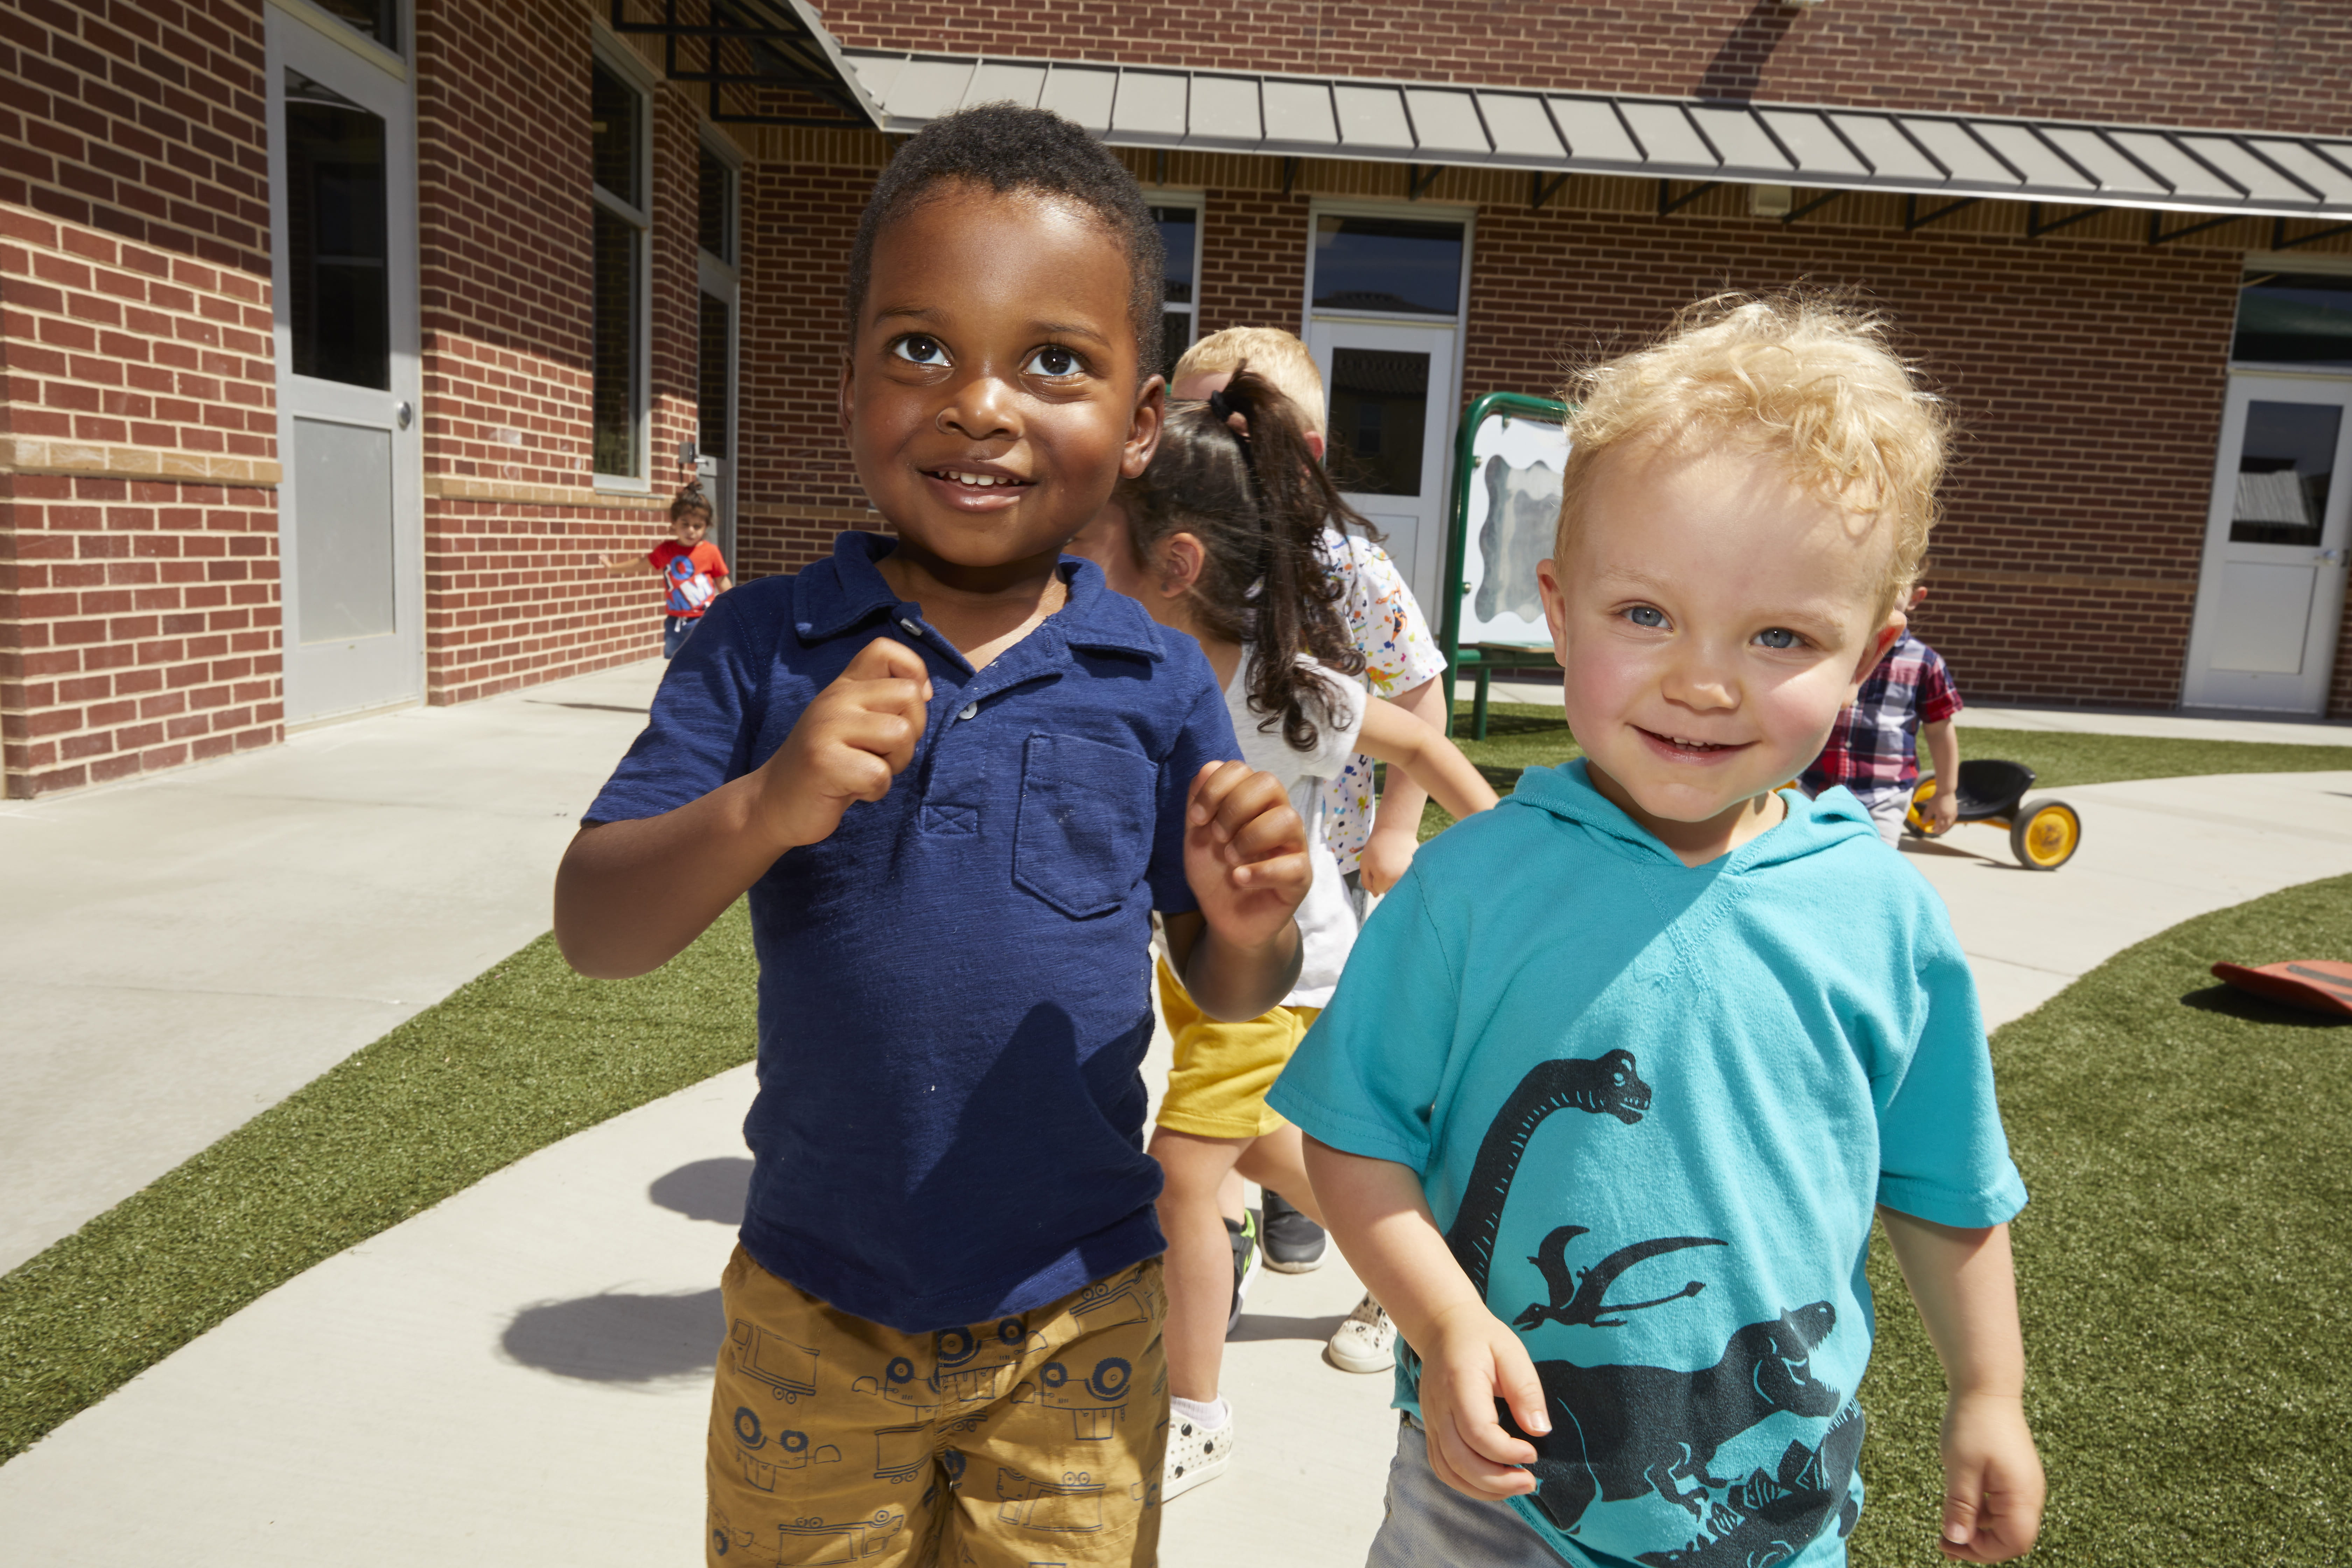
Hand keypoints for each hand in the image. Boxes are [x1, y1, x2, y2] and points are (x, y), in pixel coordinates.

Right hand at [753, 638, 931, 851]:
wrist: (774, 803)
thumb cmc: (829, 766)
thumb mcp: (854, 724)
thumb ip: (884, 702)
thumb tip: (925, 690)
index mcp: (844, 685)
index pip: (884, 649)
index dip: (913, 672)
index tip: (904, 708)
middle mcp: (835, 698)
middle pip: (908, 695)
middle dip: (912, 731)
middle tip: (882, 752)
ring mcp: (827, 727)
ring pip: (900, 734)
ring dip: (894, 763)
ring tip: (865, 770)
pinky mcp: (824, 761)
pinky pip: (880, 774)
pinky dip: (875, 791)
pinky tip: (852, 790)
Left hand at [1183, 761, 1310, 949]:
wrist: (1225, 919)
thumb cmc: (1215, 873)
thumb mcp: (1197, 836)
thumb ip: (1199, 803)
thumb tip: (1207, 769)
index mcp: (1251, 801)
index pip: (1241, 768)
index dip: (1215, 787)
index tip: (1197, 818)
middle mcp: (1276, 815)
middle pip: (1268, 783)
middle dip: (1233, 808)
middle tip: (1217, 837)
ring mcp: (1292, 845)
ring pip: (1287, 818)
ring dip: (1249, 838)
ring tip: (1229, 859)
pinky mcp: (1300, 876)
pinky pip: (1292, 864)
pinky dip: (1260, 871)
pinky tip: (1239, 879)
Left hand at [1357, 826, 1417, 895]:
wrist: (1395, 829)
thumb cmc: (1376, 846)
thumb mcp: (1364, 864)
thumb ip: (1367, 882)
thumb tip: (1375, 895)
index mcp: (1384, 879)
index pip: (1378, 890)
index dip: (1375, 879)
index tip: (1376, 867)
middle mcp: (1399, 880)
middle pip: (1390, 890)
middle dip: (1385, 881)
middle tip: (1385, 864)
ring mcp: (1409, 875)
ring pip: (1399, 885)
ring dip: (1395, 878)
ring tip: (1393, 863)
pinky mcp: (1416, 869)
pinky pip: (1407, 878)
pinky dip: (1403, 872)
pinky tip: (1401, 861)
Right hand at [1416, 1300, 1548, 1502]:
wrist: (1444, 1330)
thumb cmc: (1481, 1339)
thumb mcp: (1511, 1353)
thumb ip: (1525, 1390)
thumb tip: (1540, 1430)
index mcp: (1459, 1384)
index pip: (1476, 1431)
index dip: (1506, 1451)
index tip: (1533, 1453)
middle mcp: (1439, 1407)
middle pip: (1459, 1459)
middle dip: (1497, 1480)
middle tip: (1529, 1481)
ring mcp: (1431, 1421)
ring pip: (1448, 1470)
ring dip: (1482, 1488)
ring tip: (1514, 1486)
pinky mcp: (1432, 1430)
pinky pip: (1442, 1467)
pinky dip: (1466, 1483)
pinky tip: (1492, 1482)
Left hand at [1927, 789, 1959, 835]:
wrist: (1946, 791)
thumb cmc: (1937, 799)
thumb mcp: (1930, 807)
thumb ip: (1927, 815)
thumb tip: (1923, 822)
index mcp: (1942, 816)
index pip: (1939, 826)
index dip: (1936, 829)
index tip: (1932, 830)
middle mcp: (1948, 816)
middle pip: (1945, 826)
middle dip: (1941, 830)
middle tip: (1937, 831)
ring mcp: (1953, 813)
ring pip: (1950, 823)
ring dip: (1946, 827)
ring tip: (1943, 828)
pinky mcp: (1955, 810)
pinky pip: (1953, 819)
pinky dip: (1950, 822)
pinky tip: (1949, 821)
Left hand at [1937, 1392, 2043, 1560]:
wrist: (1985, 1387)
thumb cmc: (1972, 1423)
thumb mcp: (1960, 1468)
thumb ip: (1960, 1507)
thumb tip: (1955, 1541)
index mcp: (2022, 1495)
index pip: (2014, 1543)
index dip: (1983, 1552)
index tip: (1950, 1546)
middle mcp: (2030, 1494)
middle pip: (2012, 1537)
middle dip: (1979, 1545)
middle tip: (1944, 1543)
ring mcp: (2023, 1484)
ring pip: (2004, 1522)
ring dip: (1978, 1529)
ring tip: (1947, 1527)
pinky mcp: (2014, 1476)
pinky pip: (2001, 1505)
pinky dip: (1981, 1512)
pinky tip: (1959, 1506)